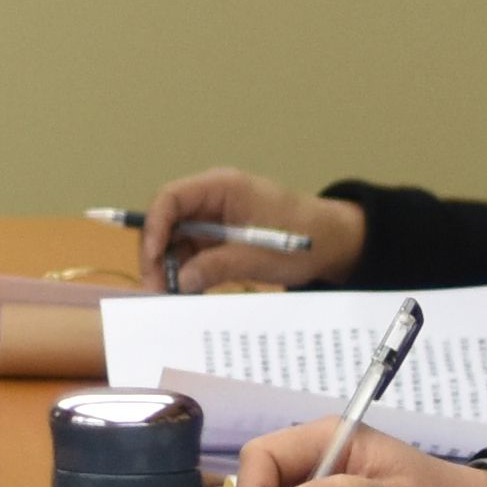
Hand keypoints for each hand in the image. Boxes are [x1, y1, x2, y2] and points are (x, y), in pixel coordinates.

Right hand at [146, 171, 358, 287]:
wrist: (335, 243)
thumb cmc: (304, 238)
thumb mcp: (259, 255)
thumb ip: (217, 266)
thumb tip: (180, 283)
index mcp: (222, 187)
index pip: (170, 198)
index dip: (154, 226)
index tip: (152, 259)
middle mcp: (211, 200)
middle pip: (167, 222)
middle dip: (157, 255)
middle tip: (156, 290)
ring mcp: (214, 220)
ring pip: (175, 242)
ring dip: (169, 269)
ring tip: (170, 298)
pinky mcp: (219, 240)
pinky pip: (191, 254)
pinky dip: (186, 273)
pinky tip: (185, 295)